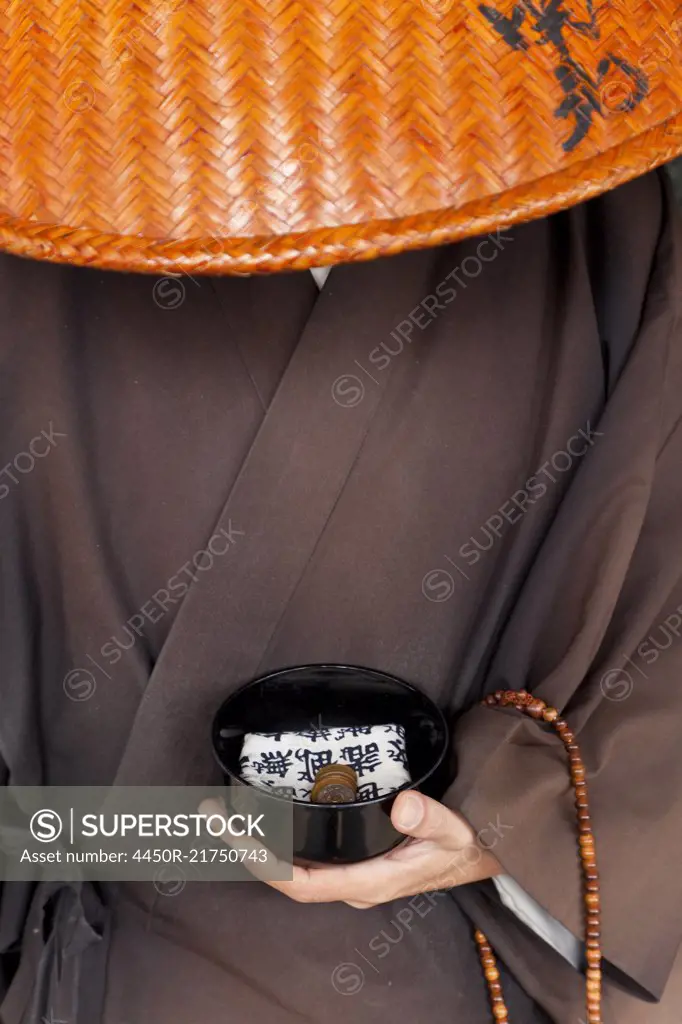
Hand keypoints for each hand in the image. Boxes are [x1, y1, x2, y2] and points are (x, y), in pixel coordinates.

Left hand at [200, 790, 501, 907]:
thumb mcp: (453, 829)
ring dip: (254, 845)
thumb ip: (428, 817)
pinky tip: (261, 819)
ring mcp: (349, 875)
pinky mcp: (350, 862)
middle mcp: (350, 884)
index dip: (263, 864)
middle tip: (211, 813)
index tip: (235, 837)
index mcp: (367, 882)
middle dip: (244, 849)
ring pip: (290, 869)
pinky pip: (303, 859)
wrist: (474, 859)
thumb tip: (400, 803)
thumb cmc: (460, 847)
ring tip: (223, 813)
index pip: (301, 884)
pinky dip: (275, 842)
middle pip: (284, 876)